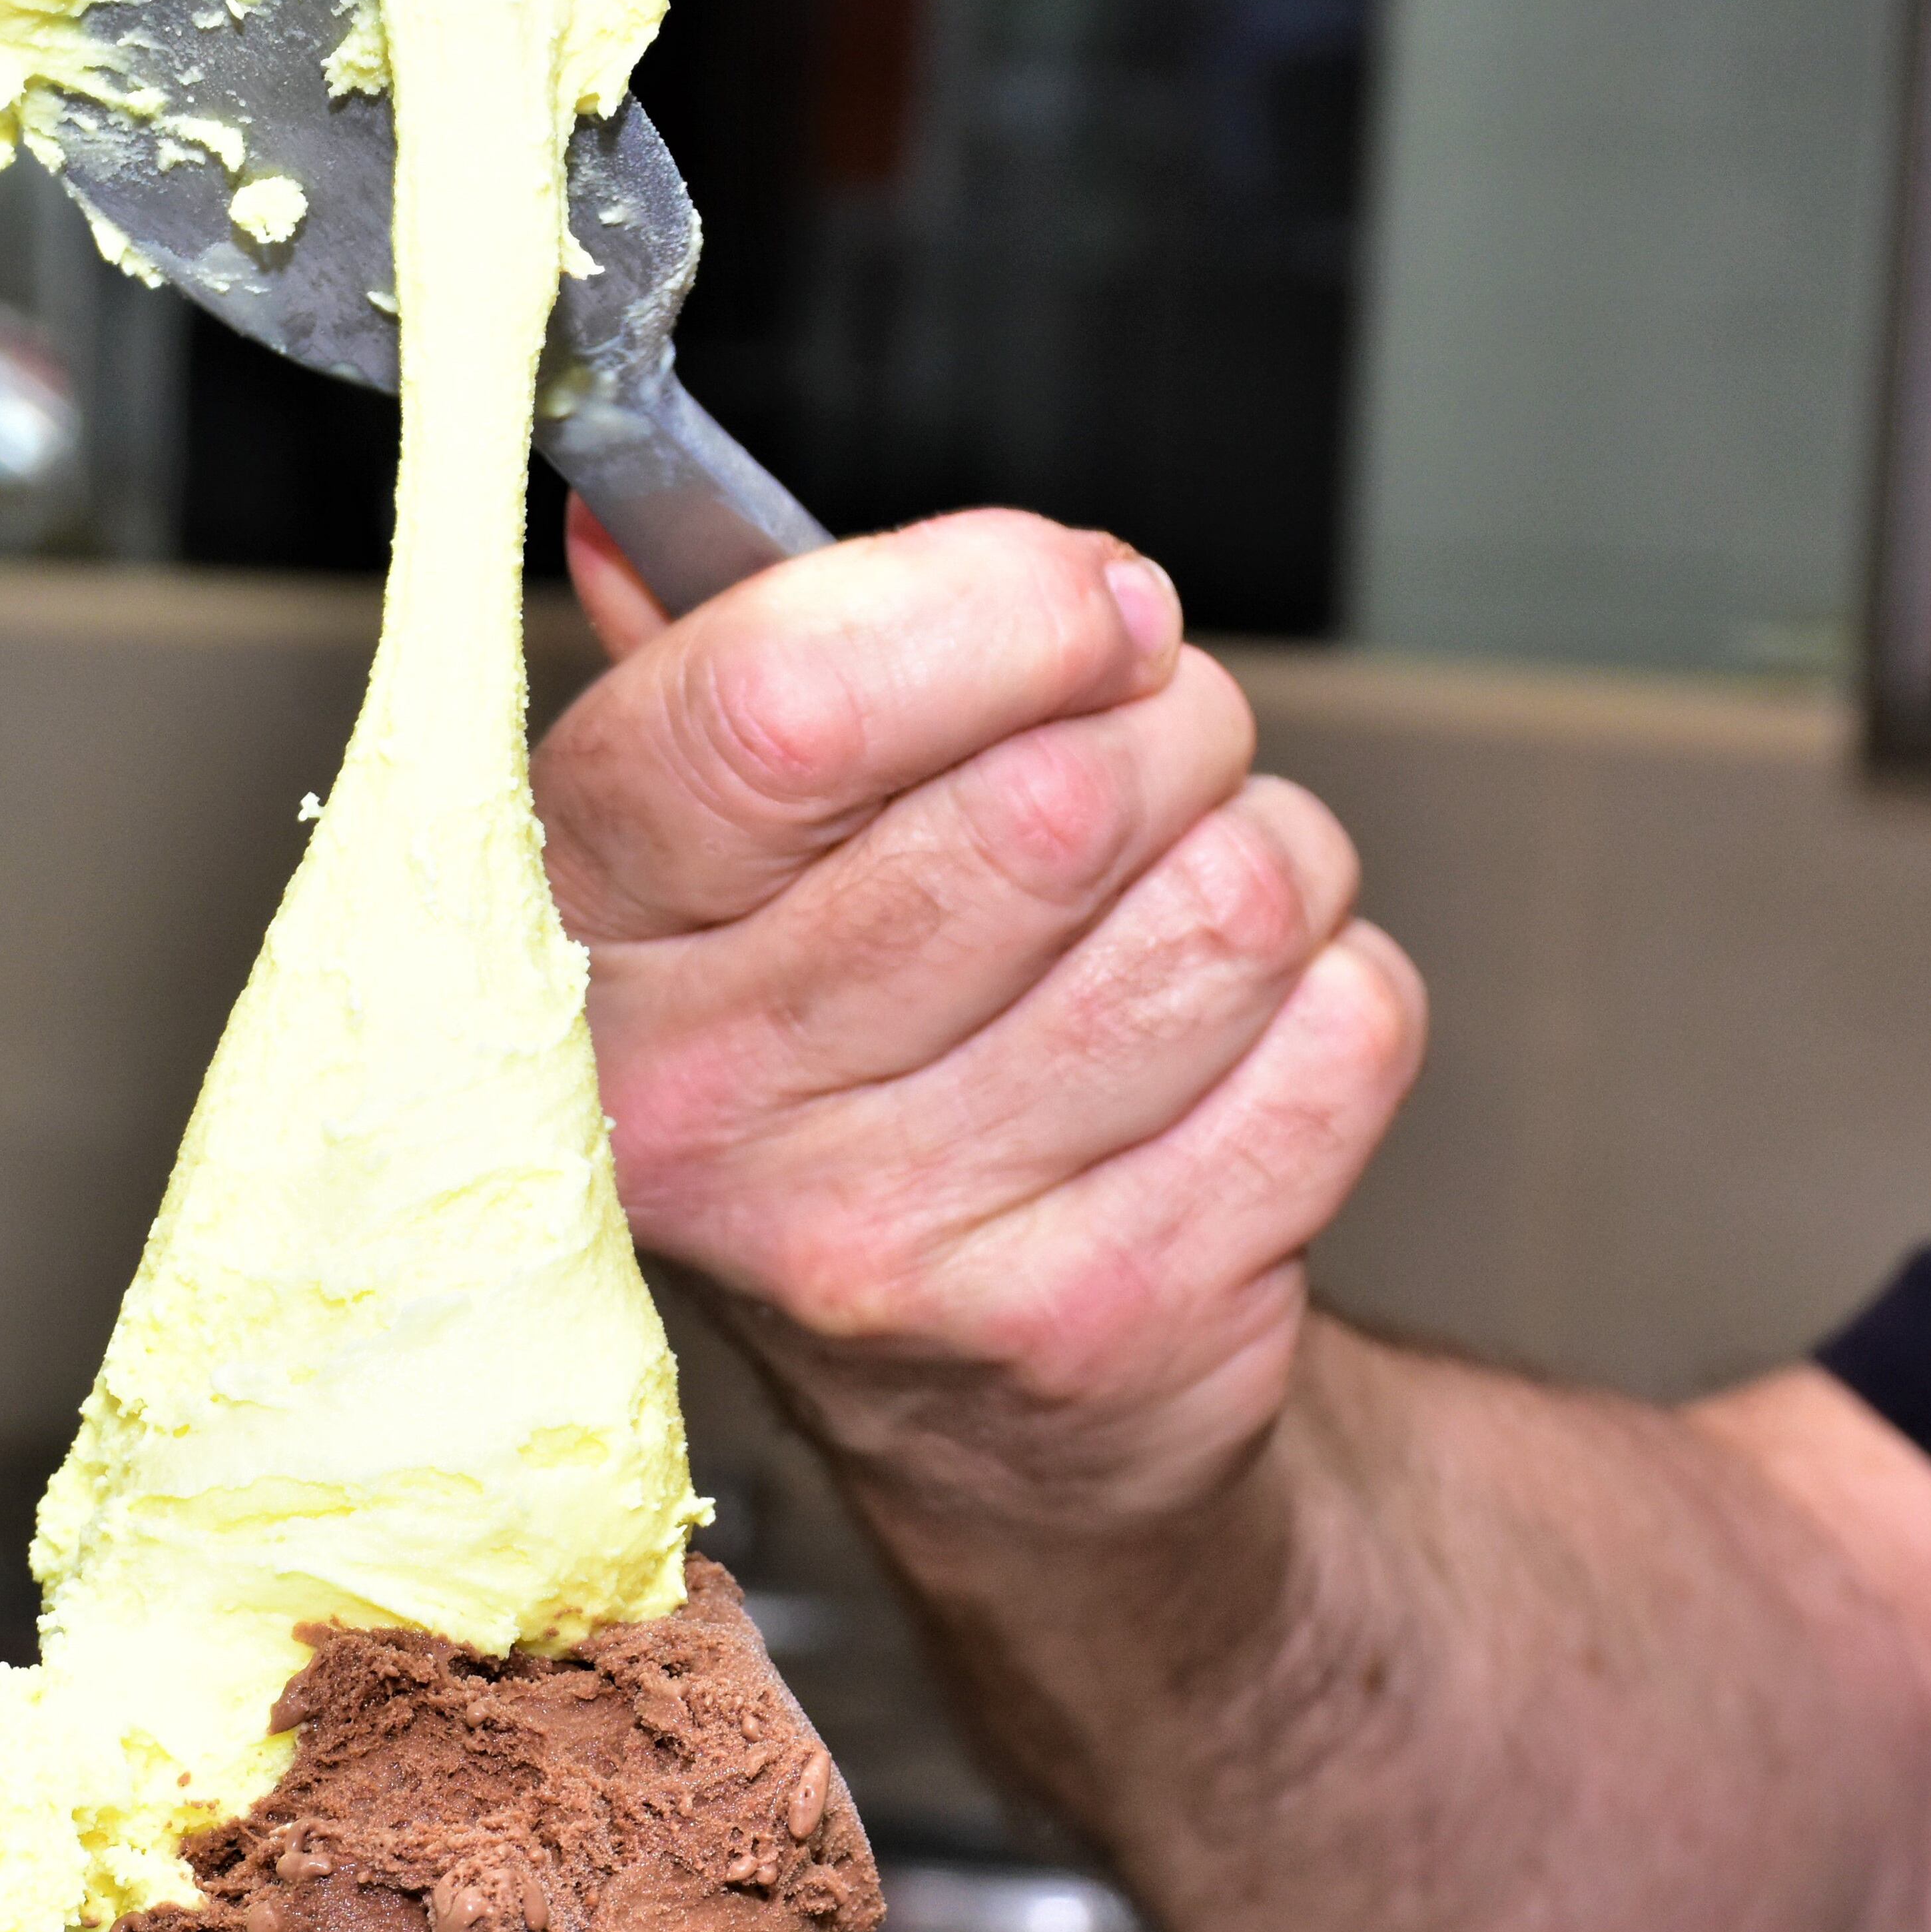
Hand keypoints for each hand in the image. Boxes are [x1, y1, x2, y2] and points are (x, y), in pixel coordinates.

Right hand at [538, 503, 1422, 1527]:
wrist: (960, 1414)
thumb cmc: (840, 1075)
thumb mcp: (707, 880)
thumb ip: (704, 686)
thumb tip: (635, 517)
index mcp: (587, 942)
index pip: (783, 706)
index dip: (994, 604)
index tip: (1082, 600)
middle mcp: (705, 1107)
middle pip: (1057, 798)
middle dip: (1166, 726)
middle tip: (1149, 761)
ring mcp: (894, 1239)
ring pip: (1231, 904)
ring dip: (1265, 865)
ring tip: (1183, 920)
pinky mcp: (1096, 1323)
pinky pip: (1343, 1033)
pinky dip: (1338, 1004)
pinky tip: (1231, 1055)